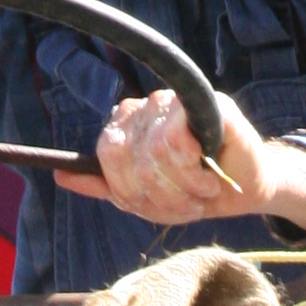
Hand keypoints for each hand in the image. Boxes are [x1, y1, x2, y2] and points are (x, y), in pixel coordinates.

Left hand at [57, 88, 305, 235]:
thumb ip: (103, 185)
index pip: (107, 152)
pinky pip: (178, 138)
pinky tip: (207, 175)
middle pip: (129, 155)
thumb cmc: (193, 191)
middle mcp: (148, 106)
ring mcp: (177, 101)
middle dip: (157, 193)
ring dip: (181, 187)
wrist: (246, 189)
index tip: (152, 204)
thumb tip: (59, 175)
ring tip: (199, 191)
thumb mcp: (143, 199)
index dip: (128, 187)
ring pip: (155, 151)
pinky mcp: (207, 103)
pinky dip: (193, 170)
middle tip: (183, 202)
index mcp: (127, 124)